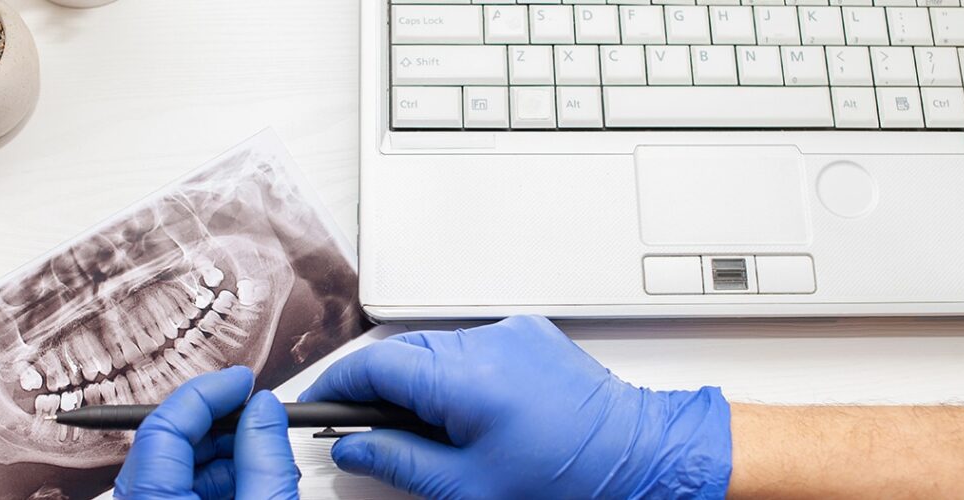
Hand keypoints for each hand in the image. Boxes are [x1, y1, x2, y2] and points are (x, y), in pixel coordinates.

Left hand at [114, 366, 300, 498]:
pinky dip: (212, 480)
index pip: (163, 426)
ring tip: (261, 453)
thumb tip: (265, 409)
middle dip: (216, 422)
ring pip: (172, 466)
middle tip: (257, 414)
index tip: (240, 382)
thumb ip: (266, 459)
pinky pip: (176, 490)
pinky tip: (247, 479)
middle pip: (165, 443)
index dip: (206, 393)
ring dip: (218, 451)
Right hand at [300, 315, 731, 498]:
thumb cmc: (569, 480)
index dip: (340, 383)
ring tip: (429, 427)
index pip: (377, 364)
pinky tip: (468, 407)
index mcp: (468, 381)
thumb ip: (398, 461)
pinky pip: (473, 344)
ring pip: (436, 346)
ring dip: (418, 379)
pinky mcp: (532, 333)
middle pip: (403, 350)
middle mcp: (489, 344)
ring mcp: (513, 333)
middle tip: (368, 426)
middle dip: (379, 385)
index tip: (321, 403)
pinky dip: (456, 370)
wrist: (642, 457)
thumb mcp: (468, 485)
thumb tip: (354, 447)